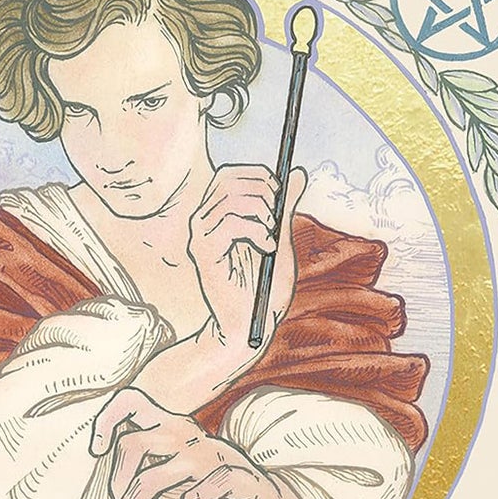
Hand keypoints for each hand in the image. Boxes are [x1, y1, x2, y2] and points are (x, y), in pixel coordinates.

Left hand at [90, 389, 313, 498]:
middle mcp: (186, 436)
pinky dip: (198, 497)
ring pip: (158, 476)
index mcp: (170, 428)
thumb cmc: (209, 486)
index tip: (96, 450)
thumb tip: (110, 489)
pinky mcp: (236, 476)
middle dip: (116, 479)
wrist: (263, 497)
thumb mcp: (170, 478)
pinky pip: (212, 483)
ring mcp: (210, 456)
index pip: (132, 404)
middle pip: (133, 445)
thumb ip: (143, 477)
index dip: (106, 420)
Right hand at [185, 164, 305, 363]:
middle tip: (278, 215)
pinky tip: (267, 248)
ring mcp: (200, 237)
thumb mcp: (280, 239)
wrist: (251, 326)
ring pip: (230, 198)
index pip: (228, 174)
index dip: (257, 176)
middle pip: (227, 179)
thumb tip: (297, 173)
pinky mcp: (204, 254)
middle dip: (262, 190)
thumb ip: (285, 207)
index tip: (280, 194)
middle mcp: (202, 223)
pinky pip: (230, 223)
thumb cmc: (262, 289)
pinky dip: (256, 231)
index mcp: (216, 216)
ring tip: (272, 237)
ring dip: (261, 212)